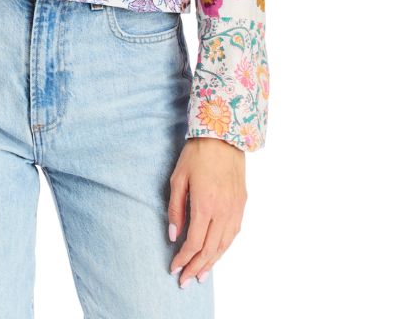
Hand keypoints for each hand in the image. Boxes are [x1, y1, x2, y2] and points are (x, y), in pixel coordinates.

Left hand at [167, 136, 246, 285]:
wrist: (223, 136)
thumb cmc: (197, 155)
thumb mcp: (178, 179)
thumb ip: (176, 209)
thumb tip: (174, 235)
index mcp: (205, 205)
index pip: (194, 243)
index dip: (184, 259)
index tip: (174, 268)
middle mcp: (223, 211)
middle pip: (210, 249)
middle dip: (196, 267)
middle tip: (186, 280)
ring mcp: (235, 208)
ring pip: (224, 245)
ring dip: (212, 262)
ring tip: (201, 274)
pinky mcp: (242, 203)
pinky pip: (233, 233)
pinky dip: (224, 247)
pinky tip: (216, 253)